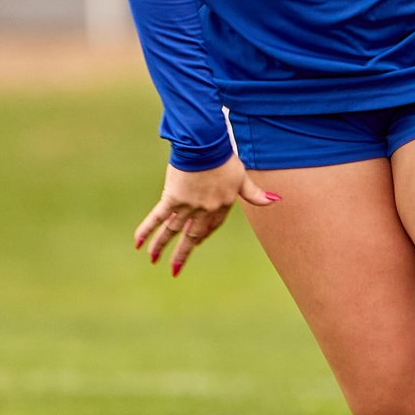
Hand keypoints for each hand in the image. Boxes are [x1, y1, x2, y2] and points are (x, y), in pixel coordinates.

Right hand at [134, 158, 277, 277]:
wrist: (206, 146)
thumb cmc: (225, 158)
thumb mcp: (242, 177)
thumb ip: (254, 193)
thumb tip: (276, 200)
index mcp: (222, 205)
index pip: (212, 226)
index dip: (203, 235)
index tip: (195, 242)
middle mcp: (205, 210)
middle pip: (192, 234)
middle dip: (183, 252)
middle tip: (175, 268)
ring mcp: (188, 206)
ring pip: (173, 230)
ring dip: (162, 246)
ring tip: (153, 260)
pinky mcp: (173, 198)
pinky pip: (158, 217)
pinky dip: (147, 229)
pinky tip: (138, 243)